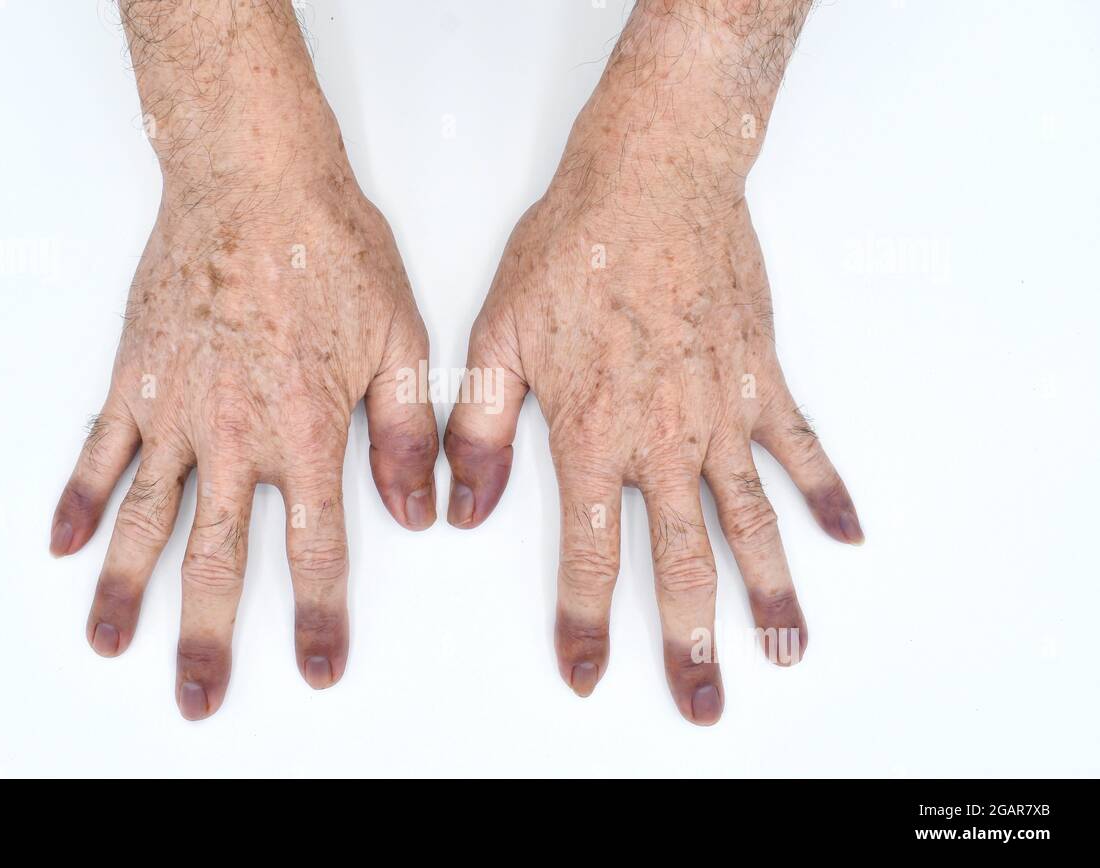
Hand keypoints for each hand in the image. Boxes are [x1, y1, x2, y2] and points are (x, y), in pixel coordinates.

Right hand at [49, 1, 436, 719]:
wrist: (253, 178)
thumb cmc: (329, 248)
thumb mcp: (400, 339)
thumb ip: (406, 431)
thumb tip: (420, 509)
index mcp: (305, 430)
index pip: (316, 549)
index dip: (320, 617)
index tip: (317, 667)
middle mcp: (234, 433)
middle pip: (218, 557)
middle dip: (210, 635)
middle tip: (198, 695)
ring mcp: (175, 409)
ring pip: (145, 517)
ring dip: (128, 587)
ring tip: (113, 641)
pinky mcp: (135, 377)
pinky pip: (99, 451)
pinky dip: (78, 499)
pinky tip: (63, 544)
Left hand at [444, 0, 861, 724]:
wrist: (652, 180)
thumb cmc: (575, 250)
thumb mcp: (498, 336)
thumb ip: (479, 428)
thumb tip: (461, 508)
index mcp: (594, 435)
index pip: (587, 553)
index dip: (584, 622)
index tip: (589, 674)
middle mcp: (664, 438)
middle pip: (682, 562)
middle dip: (691, 640)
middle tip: (704, 699)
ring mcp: (721, 413)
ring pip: (751, 521)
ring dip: (771, 591)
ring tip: (785, 647)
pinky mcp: (760, 378)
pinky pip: (801, 447)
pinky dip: (825, 492)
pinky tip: (846, 534)